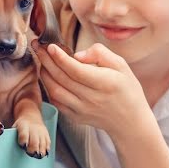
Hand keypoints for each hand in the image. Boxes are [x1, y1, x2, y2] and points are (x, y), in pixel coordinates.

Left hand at [33, 42, 150, 134]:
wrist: (129, 121)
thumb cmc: (127, 90)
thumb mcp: (121, 66)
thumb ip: (100, 54)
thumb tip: (77, 55)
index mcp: (104, 83)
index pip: (75, 70)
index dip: (60, 57)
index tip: (50, 46)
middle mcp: (91, 98)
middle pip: (61, 78)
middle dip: (46, 60)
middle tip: (38, 47)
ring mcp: (82, 110)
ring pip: (55, 90)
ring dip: (44, 74)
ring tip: (42, 60)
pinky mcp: (75, 117)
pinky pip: (56, 102)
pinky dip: (49, 88)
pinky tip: (48, 76)